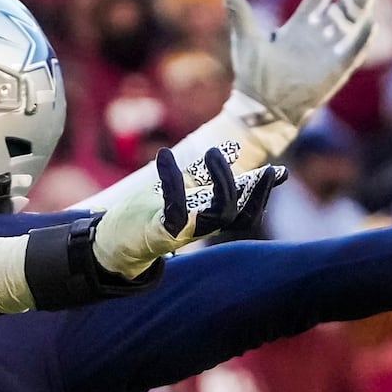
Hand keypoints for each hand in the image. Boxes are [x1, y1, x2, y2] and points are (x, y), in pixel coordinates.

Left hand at [93, 145, 285, 277]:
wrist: (111, 242)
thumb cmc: (147, 214)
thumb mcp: (180, 188)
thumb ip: (203, 172)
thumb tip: (232, 149)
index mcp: (208, 216)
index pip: (246, 210)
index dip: (263, 193)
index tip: (280, 173)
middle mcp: (201, 227)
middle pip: (241, 216)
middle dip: (255, 191)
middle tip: (258, 166)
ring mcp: (183, 232)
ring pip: (219, 214)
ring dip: (222, 181)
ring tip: (212, 152)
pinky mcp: (161, 233)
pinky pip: (176, 209)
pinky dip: (173, 181)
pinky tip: (164, 157)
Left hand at [226, 0, 383, 134]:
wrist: (261, 108)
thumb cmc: (254, 78)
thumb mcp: (247, 43)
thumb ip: (242, 18)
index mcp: (299, 27)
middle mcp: (318, 36)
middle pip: (343, 7)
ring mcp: (328, 53)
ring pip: (351, 25)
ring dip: (362, 8)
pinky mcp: (335, 71)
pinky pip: (353, 53)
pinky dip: (362, 40)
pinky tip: (371, 24)